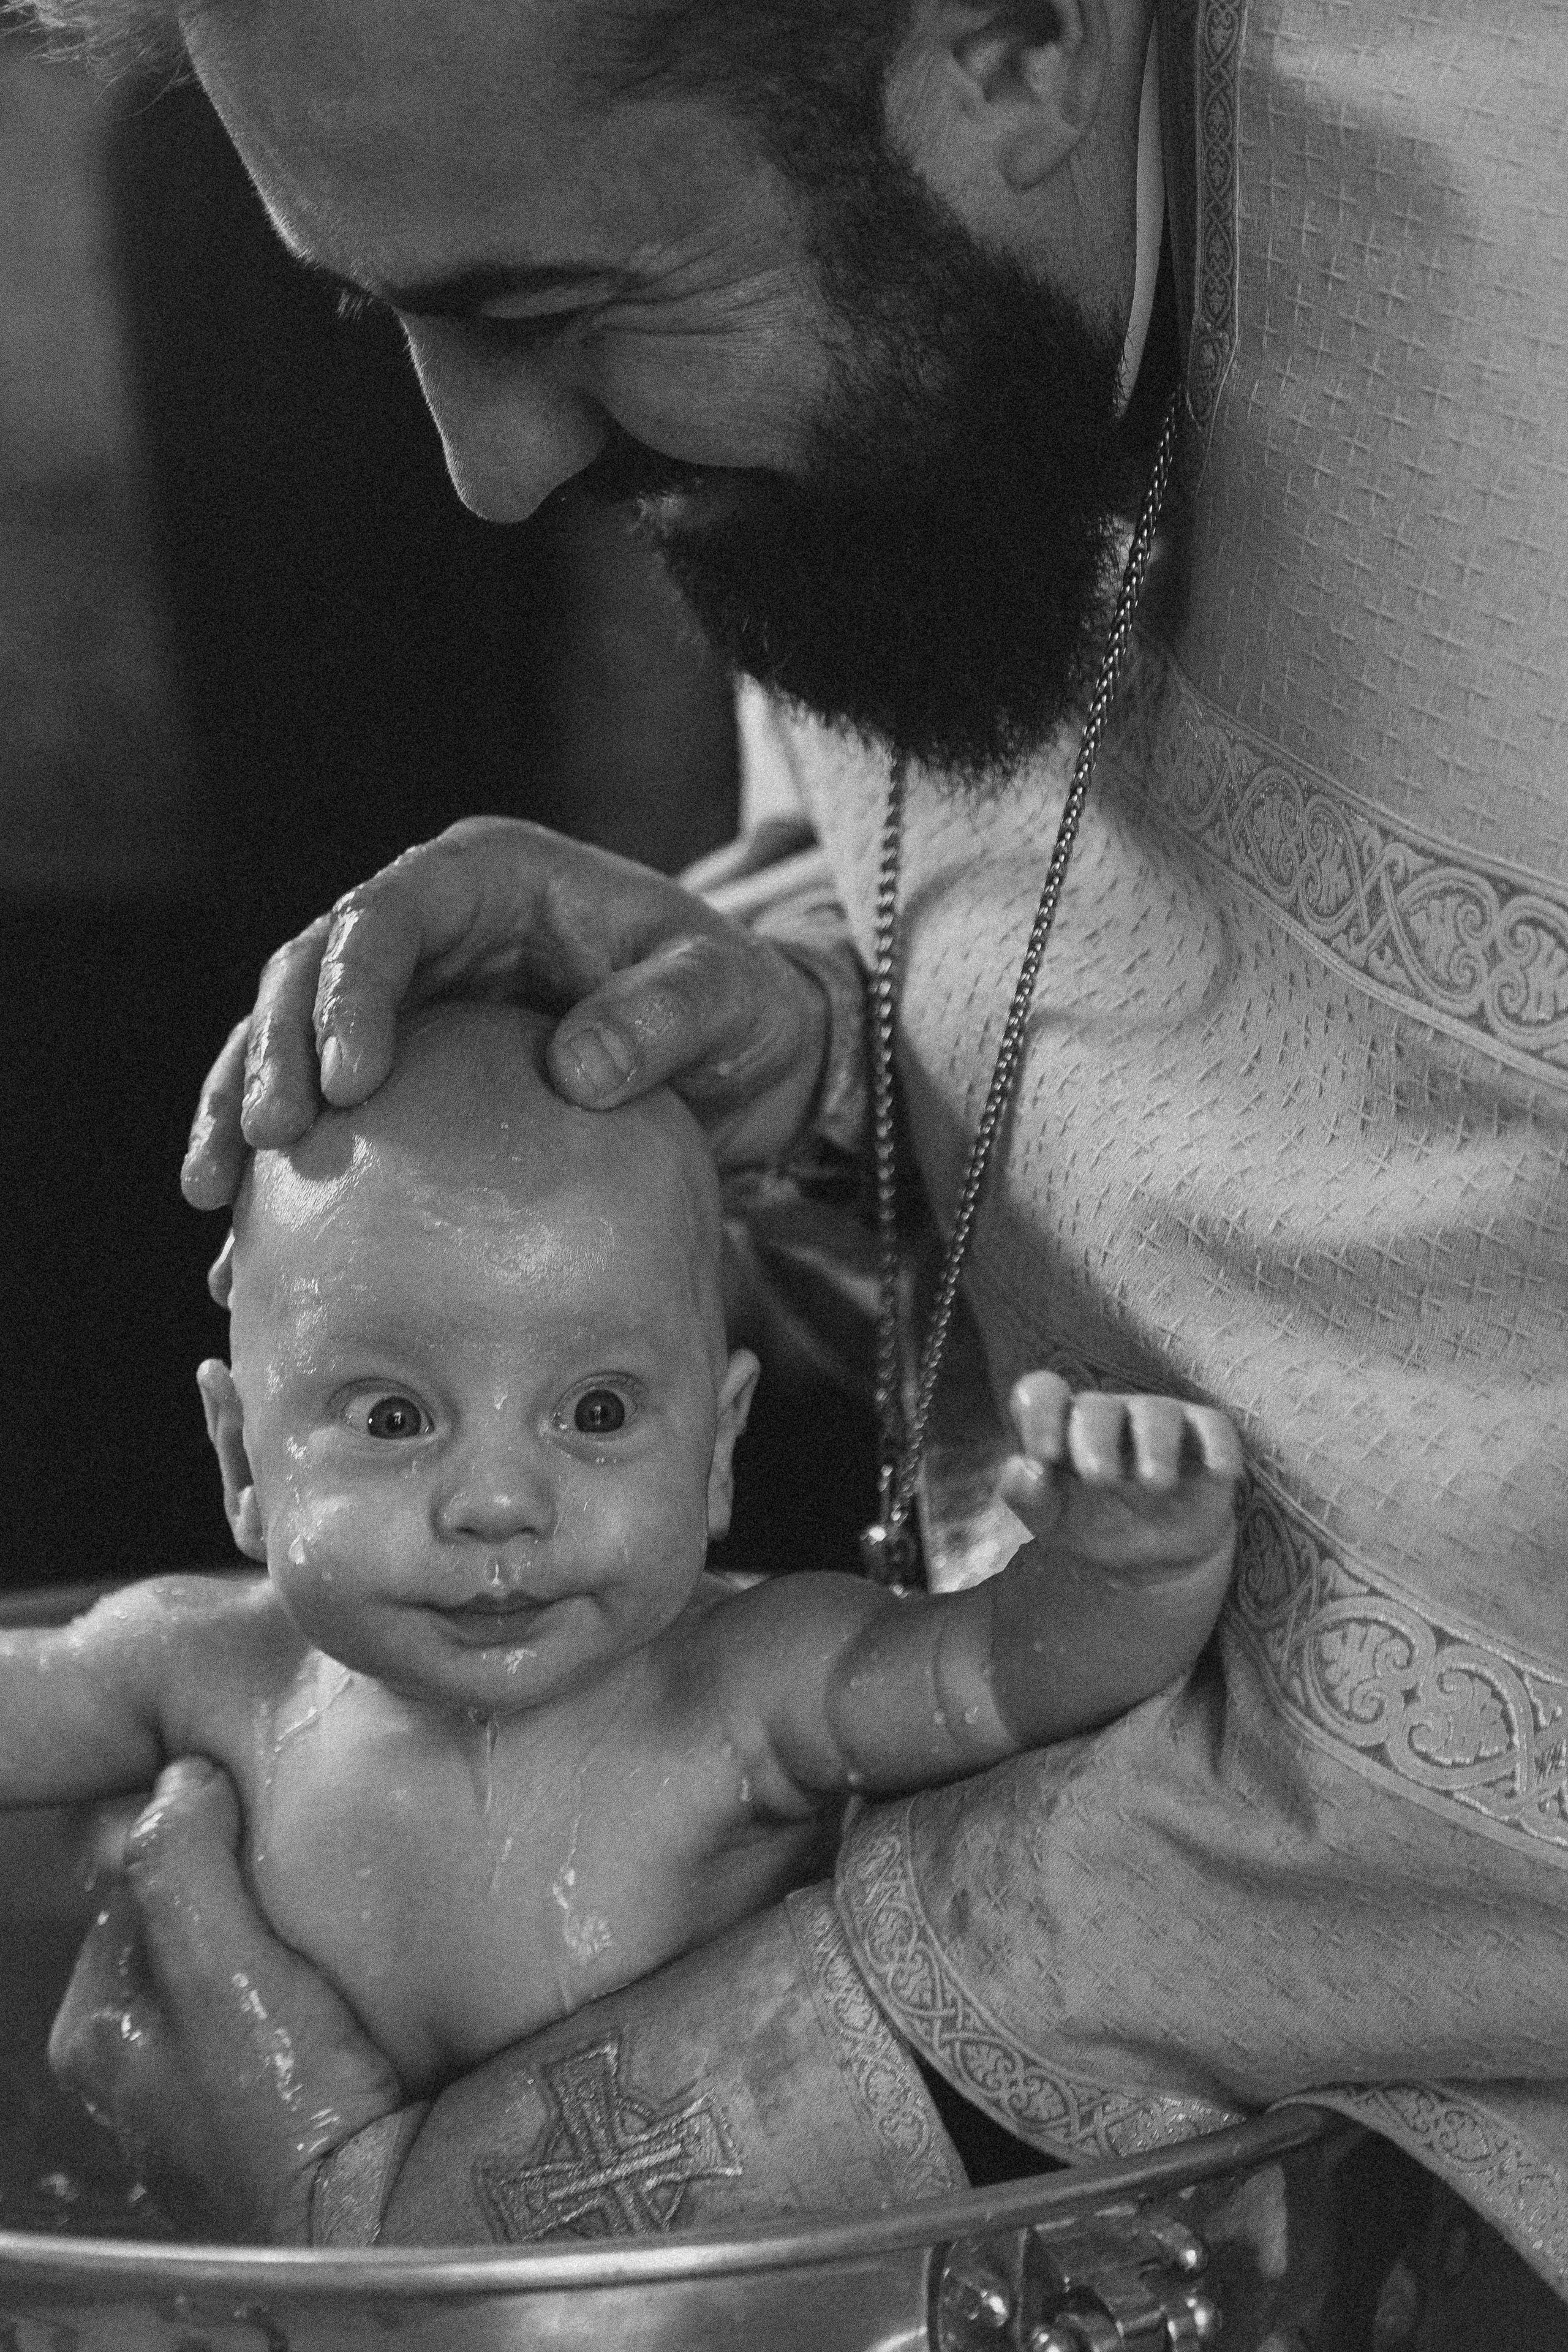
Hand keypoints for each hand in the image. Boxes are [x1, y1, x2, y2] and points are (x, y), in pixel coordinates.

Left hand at [49, 1759, 404, 2242]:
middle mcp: (137, 2067)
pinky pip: (279, 2007)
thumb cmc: (288, 2112)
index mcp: (97, 2030)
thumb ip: (183, 1867)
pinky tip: (343, 1983)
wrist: (375, 2215)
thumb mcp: (221, 1972)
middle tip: (300, 1875)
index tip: (254, 1822)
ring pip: (234, 1960)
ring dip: (278, 1931)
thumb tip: (182, 1780)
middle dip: (238, 1886)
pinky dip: (307, 1981)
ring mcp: (204, 2092)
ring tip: (329, 1922)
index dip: (196, 1837)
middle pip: (185, 1919)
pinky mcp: (270, 2106)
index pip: (133, 1880)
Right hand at [182, 818, 831, 1206]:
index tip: (347, 1082)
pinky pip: (327, 1119)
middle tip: (255, 1141)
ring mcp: (410, 1005)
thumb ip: (664, 1015)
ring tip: (211, 1197)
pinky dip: (285, 1180)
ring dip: (240, 1112)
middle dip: (267, 1053)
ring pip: (291, 1044)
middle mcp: (432, 931)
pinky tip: (243, 1254)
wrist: (744, 1060)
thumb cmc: (740, 1004)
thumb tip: (575, 1069)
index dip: (349, 991)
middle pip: (310, 974)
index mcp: (490, 880)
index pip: (388, 915)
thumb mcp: (728, 994)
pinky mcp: (408, 1082)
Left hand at [997, 1370, 1242, 1581]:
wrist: (1153, 1558)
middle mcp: (1109, 1415)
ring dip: (1154, 1445)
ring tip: (1153, 1483)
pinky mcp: (1202, 1437)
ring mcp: (1157, 1421)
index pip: (1043, 1393)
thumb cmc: (1092, 1525)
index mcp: (1063, 1426)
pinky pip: (1212, 1426)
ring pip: (1156, 1411)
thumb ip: (1025, 1496)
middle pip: (1097, 1407)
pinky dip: (1216, 1445)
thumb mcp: (1052, 1521)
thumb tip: (1025, 1470)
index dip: (1040, 1414)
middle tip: (1099, 1478)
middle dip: (1095, 1439)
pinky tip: (1217, 1470)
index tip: (1044, 1454)